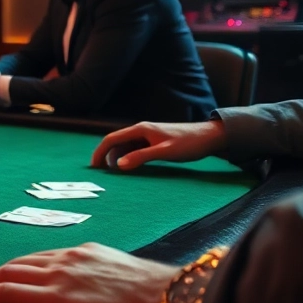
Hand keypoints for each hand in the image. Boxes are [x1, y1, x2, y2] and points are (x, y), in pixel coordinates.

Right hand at [90, 120, 226, 170]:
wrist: (209, 137)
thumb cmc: (188, 143)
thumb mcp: (164, 152)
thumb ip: (141, 157)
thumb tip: (119, 165)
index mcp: (140, 130)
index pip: (111, 139)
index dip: (100, 152)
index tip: (94, 166)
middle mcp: (141, 130)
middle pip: (116, 142)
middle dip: (105, 155)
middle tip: (100, 172)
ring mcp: (147, 136)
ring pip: (125, 146)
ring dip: (117, 157)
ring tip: (113, 173)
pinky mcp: (154, 141)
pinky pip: (135, 149)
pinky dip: (128, 157)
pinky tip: (130, 167)